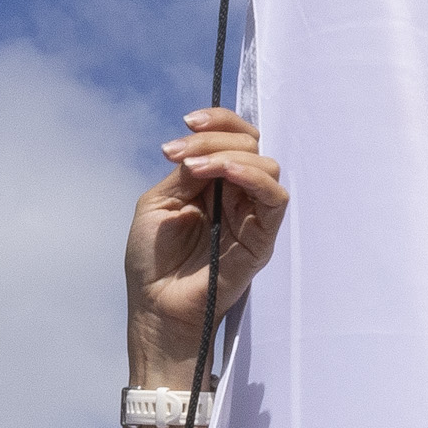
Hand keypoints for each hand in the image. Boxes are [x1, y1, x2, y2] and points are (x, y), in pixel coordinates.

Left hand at [125, 110, 286, 376]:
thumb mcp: (159, 203)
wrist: (157, 306)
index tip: (187, 122)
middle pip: (250, 142)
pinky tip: (223, 174)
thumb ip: (186, 173)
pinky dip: (252, 176)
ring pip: (265, 164)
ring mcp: (252, 215)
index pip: (231, 137)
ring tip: (196, 168)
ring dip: (230, 155)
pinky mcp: (263, 237)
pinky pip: (275, 197)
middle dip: (216, 136)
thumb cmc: (152, 260)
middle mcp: (237, 194)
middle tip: (182, 155)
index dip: (216, 121)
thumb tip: (207, 151)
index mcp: (212, 182)